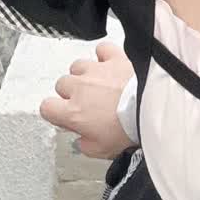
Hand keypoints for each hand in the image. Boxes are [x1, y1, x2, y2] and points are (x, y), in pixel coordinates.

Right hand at [39, 41, 133, 159]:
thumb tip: (83, 140)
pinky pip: (101, 50)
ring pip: (77, 66)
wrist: (152, 109)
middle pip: (62, 84)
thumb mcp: (101, 150)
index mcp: (73, 112)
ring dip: (85, 74)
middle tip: (89, 103)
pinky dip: (104, 56)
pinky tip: (110, 64)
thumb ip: (85, 144)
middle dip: (72, 93)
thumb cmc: (128, 129)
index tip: (67, 116)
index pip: (46, 107)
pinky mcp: (115, 59)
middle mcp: (80, 88)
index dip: (55, 112)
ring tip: (100, 84)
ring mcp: (96, 71)